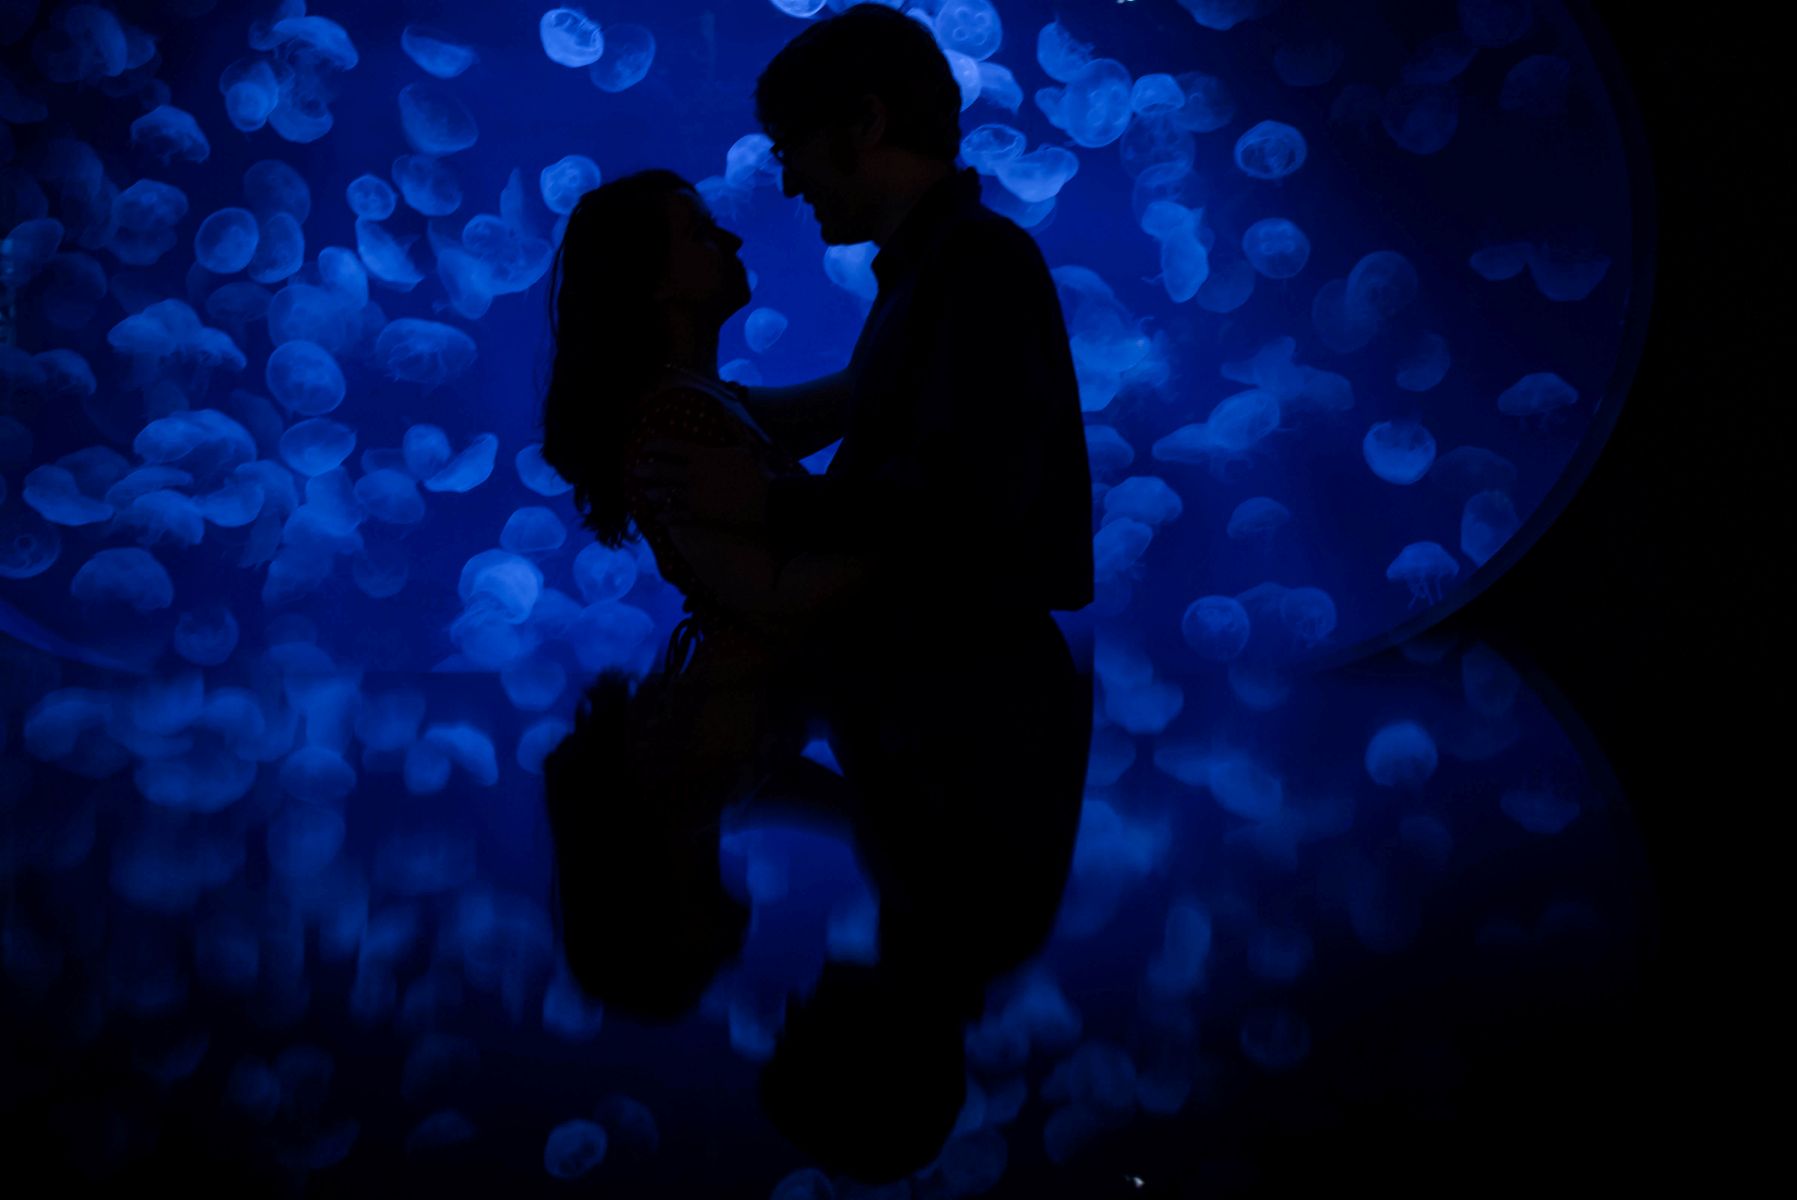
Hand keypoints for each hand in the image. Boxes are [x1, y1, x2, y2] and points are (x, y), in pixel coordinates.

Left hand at [632, 438, 770, 527]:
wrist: (769, 501)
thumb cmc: (759, 473)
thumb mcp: (746, 447)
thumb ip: (732, 429)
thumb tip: (726, 411)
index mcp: (703, 456)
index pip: (671, 448)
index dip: (655, 447)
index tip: (645, 447)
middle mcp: (694, 475)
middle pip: (662, 471)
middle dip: (646, 470)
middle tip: (635, 471)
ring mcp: (695, 496)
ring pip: (666, 494)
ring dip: (653, 494)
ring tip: (645, 495)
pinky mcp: (700, 516)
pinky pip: (676, 516)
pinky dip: (665, 517)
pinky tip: (658, 518)